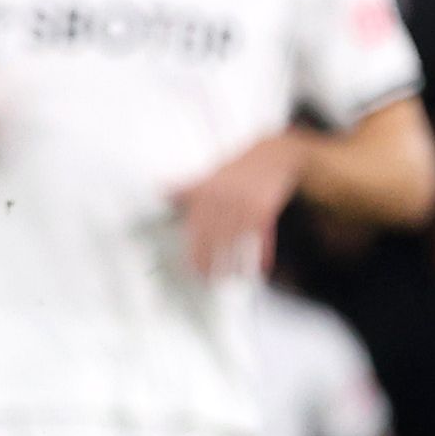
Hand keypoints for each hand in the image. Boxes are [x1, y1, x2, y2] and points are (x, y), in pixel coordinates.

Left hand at [171, 130, 307, 276]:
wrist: (272, 156)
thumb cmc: (238, 169)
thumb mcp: (209, 175)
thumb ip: (187, 188)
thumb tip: (162, 191)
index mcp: (208, 192)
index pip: (198, 228)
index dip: (196, 250)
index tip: (193, 267)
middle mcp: (225, 200)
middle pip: (216, 239)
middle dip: (213, 262)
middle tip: (209, 279)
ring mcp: (246, 206)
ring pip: (237, 241)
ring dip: (235, 262)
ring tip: (231, 278)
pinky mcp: (265, 210)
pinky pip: (262, 237)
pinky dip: (262, 253)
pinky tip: (259, 267)